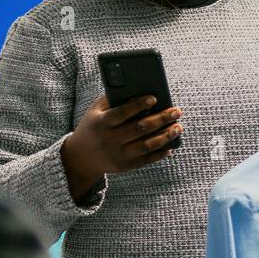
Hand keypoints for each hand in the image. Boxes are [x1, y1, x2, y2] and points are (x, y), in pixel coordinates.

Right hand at [60, 94, 182, 200]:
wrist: (80, 158)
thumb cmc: (93, 126)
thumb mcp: (96, 111)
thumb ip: (113, 99)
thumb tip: (139, 91)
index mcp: (102, 123)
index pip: (122, 113)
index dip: (138, 105)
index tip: (154, 98)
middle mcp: (110, 139)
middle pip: (139, 128)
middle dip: (161, 119)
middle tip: (177, 111)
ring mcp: (118, 155)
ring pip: (146, 145)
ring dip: (165, 136)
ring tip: (178, 127)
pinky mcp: (125, 166)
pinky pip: (146, 160)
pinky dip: (161, 153)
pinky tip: (172, 145)